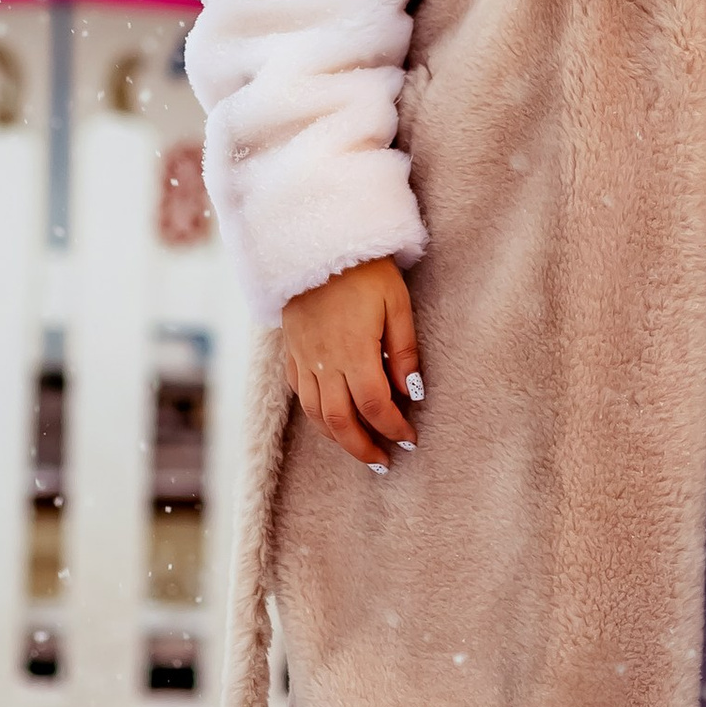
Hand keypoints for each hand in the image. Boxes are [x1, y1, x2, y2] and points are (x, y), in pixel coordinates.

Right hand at [281, 256, 421, 473]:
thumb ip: (404, 352)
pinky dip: (316, 417)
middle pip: (340, 421)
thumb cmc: (365, 271)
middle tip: (384, 462)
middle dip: (363, 448)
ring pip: (316, 415)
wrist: (317, 244)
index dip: (392, 428)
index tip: (409, 439)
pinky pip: (300, 395)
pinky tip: (331, 421)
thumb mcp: (397, 304)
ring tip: (360, 450)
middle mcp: (324, 362)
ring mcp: (303, 359)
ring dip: (338, 439)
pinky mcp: (291, 353)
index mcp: (354, 352)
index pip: (374, 406)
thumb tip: (414, 393)